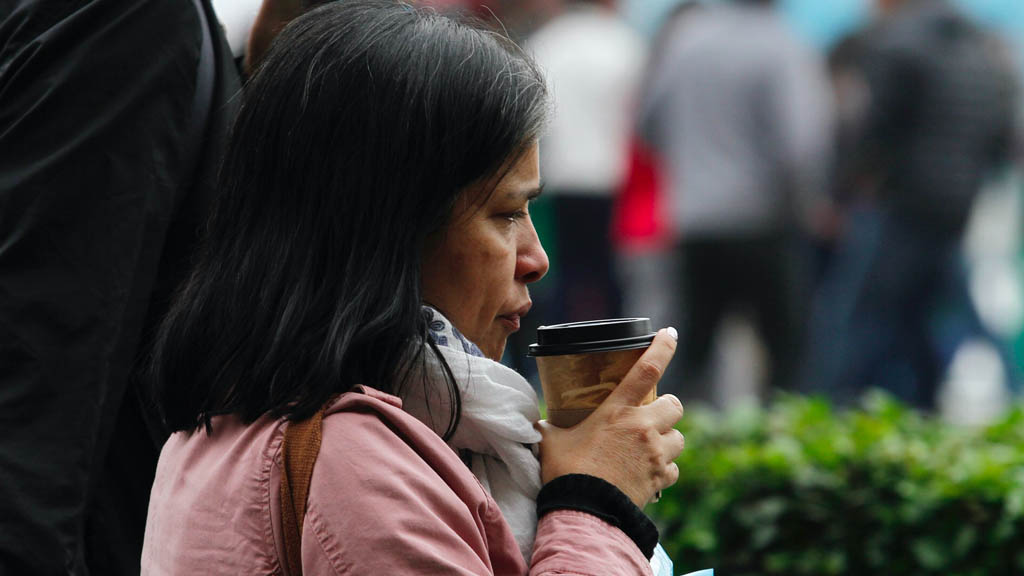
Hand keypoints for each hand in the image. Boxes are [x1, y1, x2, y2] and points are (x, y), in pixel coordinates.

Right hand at [536, 329, 685, 507]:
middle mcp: (643, 427)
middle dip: (667, 408)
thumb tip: (536, 421)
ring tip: (649, 447)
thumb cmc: (565, 472)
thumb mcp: (551, 440)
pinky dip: (664, 470)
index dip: (663, 347)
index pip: (647, 368)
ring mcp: (655, 454)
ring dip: (668, 440)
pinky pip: (673, 469)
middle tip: (650, 415)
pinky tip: (647, 473)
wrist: (582, 511)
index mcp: (617, 410)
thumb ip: (549, 426)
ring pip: (679, 438)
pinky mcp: (660, 479)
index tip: (670, 333)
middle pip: (675, 404)